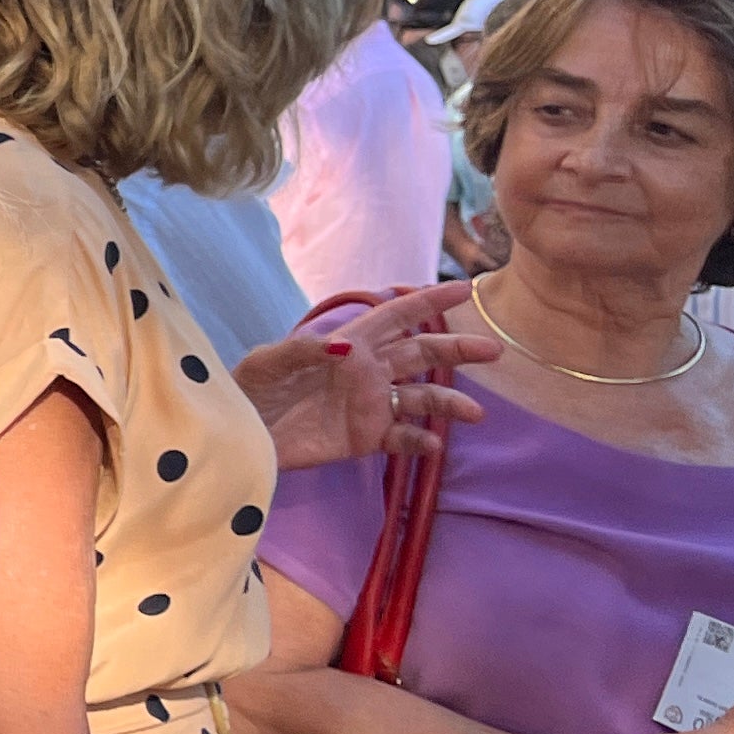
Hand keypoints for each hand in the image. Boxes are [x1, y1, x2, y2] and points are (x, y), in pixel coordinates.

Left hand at [233, 285, 499, 469]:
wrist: (240, 434)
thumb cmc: (249, 389)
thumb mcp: (268, 362)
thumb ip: (304, 351)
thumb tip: (348, 347)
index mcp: (348, 344)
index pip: (396, 316)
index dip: (428, 301)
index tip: (465, 288)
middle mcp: (368, 371)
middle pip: (422, 353)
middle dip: (457, 349)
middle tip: (493, 350)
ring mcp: (371, 404)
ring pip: (422, 398)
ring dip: (450, 404)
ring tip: (475, 414)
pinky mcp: (365, 436)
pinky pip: (402, 437)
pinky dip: (420, 441)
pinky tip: (432, 445)